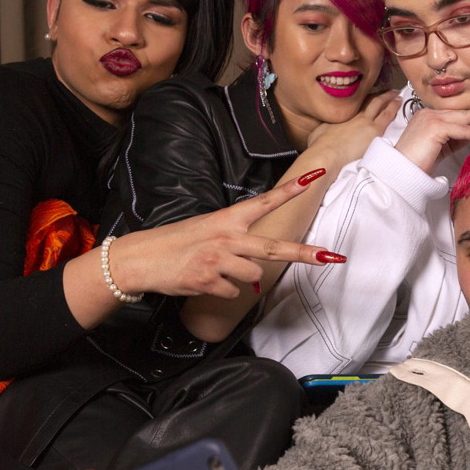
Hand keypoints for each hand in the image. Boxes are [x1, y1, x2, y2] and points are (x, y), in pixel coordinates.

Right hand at [113, 173, 343, 298]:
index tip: (315, 177)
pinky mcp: (208, 280)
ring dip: (238, 279)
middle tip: (330, 256)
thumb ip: (235, 244)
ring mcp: (218, 259)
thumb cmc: (175, 244)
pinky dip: (221, 291)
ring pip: (251, 277)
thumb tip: (254, 269)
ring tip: (212, 270)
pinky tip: (202, 281)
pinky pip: (232, 293)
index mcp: (227, 219)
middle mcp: (227, 237)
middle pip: (274, 248)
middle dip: (304, 253)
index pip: (265, 201)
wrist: (140, 259)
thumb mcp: (206, 230)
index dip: (291, 190)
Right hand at [305, 91, 399, 164]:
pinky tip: (399, 105)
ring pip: (382, 107)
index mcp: (344, 115)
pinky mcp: (374, 131)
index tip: (373, 96)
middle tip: (390, 92)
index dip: (368, 99)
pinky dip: (394, 109)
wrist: (327, 153)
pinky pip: (388, 117)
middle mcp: (356, 116)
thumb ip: (327, 127)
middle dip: (382, 96)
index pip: (359, 104)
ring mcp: (366, 122)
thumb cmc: (320, 146)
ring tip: (397, 96)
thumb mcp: (320, 131)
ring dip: (391, 100)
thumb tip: (326, 129)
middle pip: (372, 102)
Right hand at [394, 104, 469, 172]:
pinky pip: (462, 130)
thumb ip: (453, 139)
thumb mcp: (439, 148)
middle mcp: (427, 113)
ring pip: (462, 118)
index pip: (453, 114)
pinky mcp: (435, 127)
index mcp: (426, 116)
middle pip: (459, 112)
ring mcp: (430, 118)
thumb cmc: (416, 164)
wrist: (400, 172)